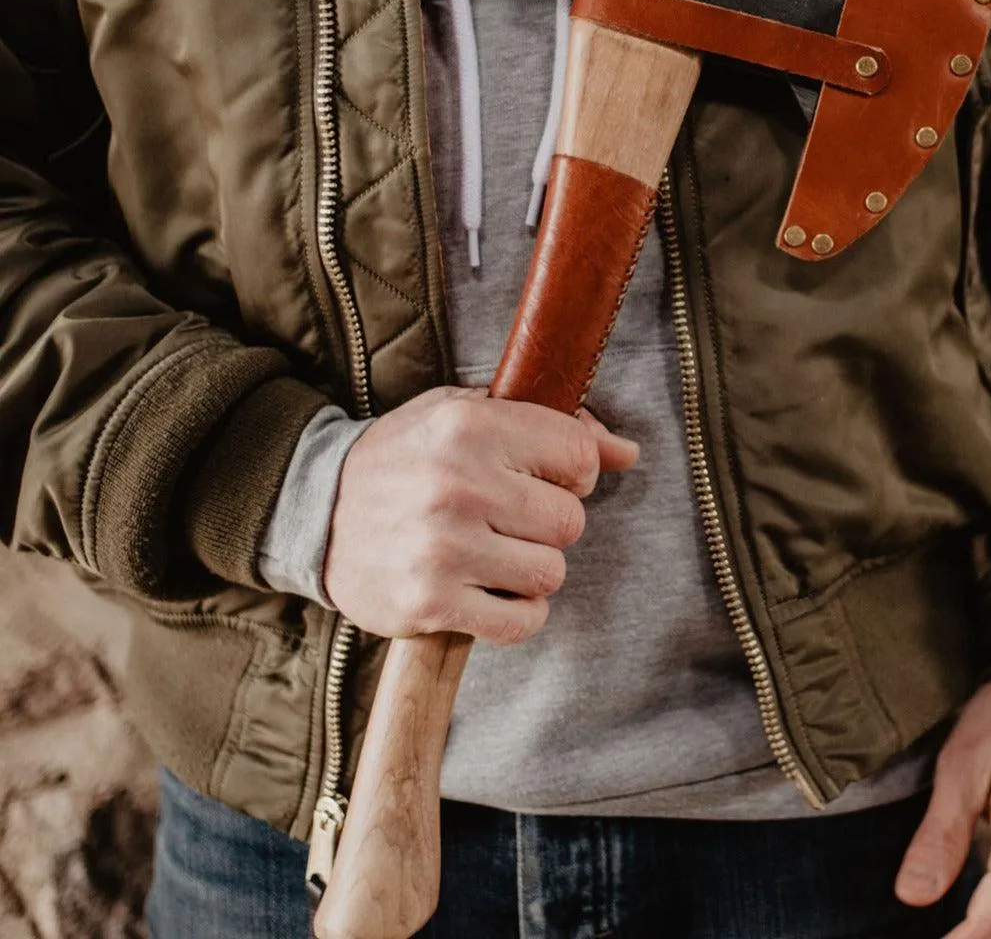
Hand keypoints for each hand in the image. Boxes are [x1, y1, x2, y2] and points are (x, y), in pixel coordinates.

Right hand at [323, 387, 638, 642]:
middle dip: (549, 523)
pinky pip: (521, 622)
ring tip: (493, 554)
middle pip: (569, 520)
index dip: (573, 471)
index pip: (578, 456)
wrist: (315, 510)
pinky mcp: (429, 604)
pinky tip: (487, 592)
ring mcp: (442, 547)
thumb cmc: (408, 457)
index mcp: (471, 426)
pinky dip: (516, 614)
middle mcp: (458, 484)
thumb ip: (554, 426)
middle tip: (508, 519)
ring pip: (551, 573)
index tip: (543, 476)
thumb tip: (629, 453)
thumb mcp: (468, 414)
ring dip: (532, 570)